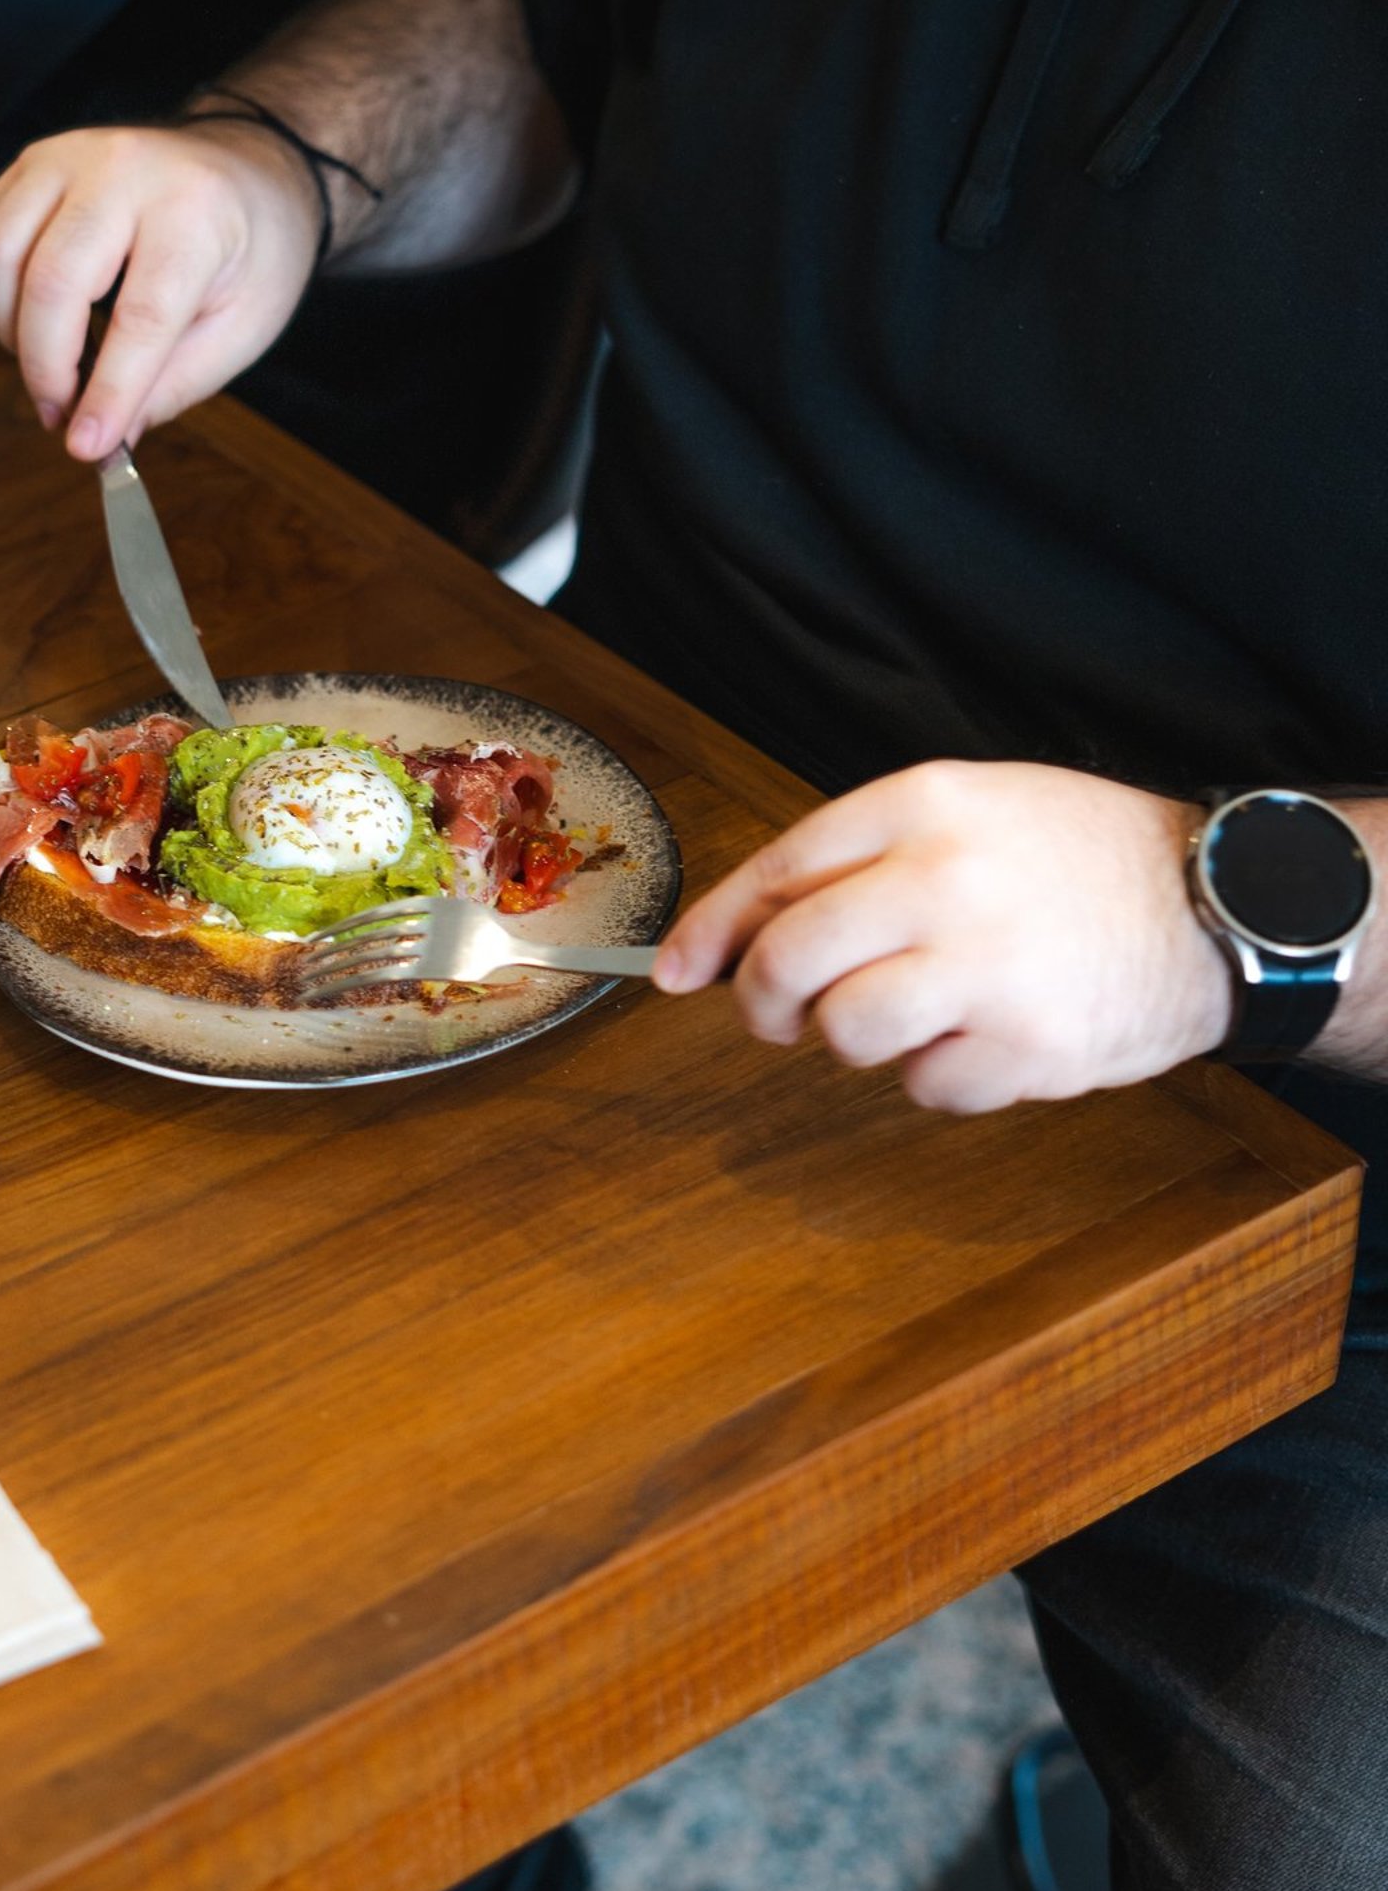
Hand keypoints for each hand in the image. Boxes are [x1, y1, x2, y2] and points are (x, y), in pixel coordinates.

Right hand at [0, 124, 322, 460]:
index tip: (87, 447)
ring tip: (52, 368)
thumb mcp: (244, 326)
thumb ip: (173, 384)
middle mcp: (124, 169)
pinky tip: (30, 322)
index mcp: (195, 209)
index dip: (108, 390)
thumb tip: (105, 439)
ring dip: (10, 332)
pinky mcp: (31, 162)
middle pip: (53, 281)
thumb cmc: (252, 250)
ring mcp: (67, 155)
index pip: (141, 315)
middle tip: (62, 418)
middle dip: (47, 368)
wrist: (245, 167)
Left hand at [654, 760, 1232, 1113]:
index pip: (779, 870)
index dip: (713, 929)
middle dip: (763, 1001)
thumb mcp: (973, 810)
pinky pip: (927, 1086)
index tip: (676, 969)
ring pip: (845, 1031)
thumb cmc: (1083, 857)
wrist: (1215, 905)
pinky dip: (940, 1077)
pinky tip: (984, 1037)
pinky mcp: (1027, 1043)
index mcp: (923, 804)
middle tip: (777, 1015)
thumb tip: (741, 930)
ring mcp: (988, 965)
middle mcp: (946, 879)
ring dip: (856, 1040)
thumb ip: (863, 858)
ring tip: (911, 1014)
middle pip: (790, 959)